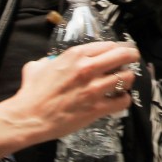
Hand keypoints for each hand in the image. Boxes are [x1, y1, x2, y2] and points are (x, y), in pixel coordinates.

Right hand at [0, 41, 139, 161]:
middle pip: (123, 55)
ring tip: (123, 83)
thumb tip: (51, 61)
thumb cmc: (31, 92)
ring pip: (127, 77)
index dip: (117, 48)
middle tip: (132, 61)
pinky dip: (124, 100)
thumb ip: (49, 60)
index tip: (120, 52)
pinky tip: (118, 100)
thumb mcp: (38, 66)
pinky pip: (123, 101)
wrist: (28, 117)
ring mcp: (94, 89)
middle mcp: (88, 68)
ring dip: (127, 80)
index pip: (109, 45)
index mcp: (75, 55)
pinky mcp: (97, 108)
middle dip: (131, 57)